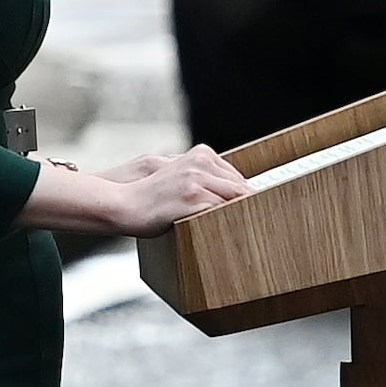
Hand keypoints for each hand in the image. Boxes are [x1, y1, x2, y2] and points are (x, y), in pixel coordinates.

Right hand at [27, 144, 251, 236]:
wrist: (121, 204)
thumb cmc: (146, 196)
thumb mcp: (173, 175)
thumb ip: (198, 178)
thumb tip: (224, 191)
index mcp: (198, 155)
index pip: (234, 175)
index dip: (245, 194)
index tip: (256, 207)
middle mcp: (199, 163)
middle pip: (239, 185)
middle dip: (250, 203)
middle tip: (264, 221)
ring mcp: (196, 179)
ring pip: (234, 197)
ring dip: (244, 213)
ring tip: (254, 230)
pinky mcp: (192, 198)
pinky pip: (221, 209)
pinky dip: (229, 220)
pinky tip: (233, 231)